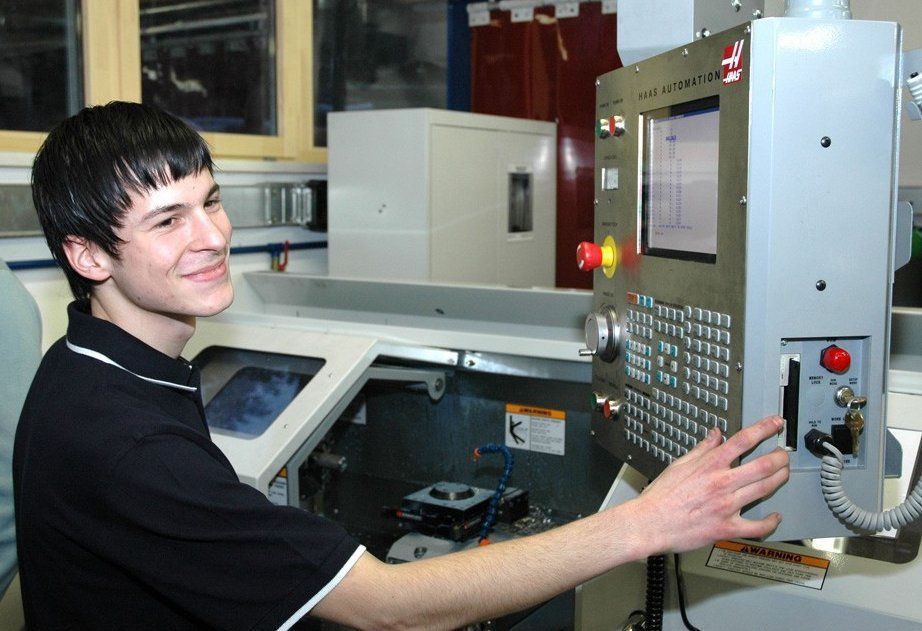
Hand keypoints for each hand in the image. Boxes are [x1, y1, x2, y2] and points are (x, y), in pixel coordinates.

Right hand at [632, 415, 788, 554]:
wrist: (649, 523)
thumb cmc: (661, 496)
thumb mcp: (679, 465)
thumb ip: (702, 449)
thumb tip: (715, 435)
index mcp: (709, 465)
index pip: (743, 440)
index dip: (764, 428)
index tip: (775, 424)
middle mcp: (721, 483)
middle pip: (762, 465)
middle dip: (780, 457)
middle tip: (784, 454)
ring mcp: (726, 506)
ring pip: (764, 489)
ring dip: (780, 479)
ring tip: (784, 473)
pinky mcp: (726, 528)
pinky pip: (756, 526)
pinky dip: (770, 522)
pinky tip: (775, 517)